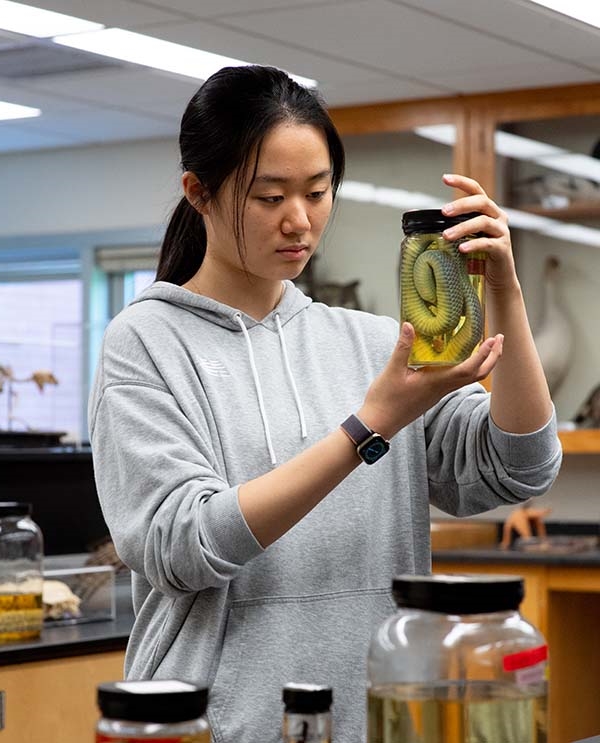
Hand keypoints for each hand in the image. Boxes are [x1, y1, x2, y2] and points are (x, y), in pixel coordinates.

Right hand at [358, 322, 503, 438]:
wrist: (379, 423)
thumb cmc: (385, 400)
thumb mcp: (392, 371)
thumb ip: (403, 347)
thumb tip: (409, 325)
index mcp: (436, 382)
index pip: (468, 369)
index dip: (483, 354)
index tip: (493, 339)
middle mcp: (442, 388)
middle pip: (477, 375)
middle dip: (492, 358)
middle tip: (499, 339)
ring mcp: (439, 392)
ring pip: (469, 378)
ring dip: (482, 362)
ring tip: (486, 345)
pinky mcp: (434, 394)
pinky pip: (457, 379)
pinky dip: (467, 366)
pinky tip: (460, 356)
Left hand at [440, 173, 516, 293]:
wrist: (496, 277)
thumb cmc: (476, 255)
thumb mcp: (462, 237)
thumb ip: (446, 225)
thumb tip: (413, 215)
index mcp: (487, 210)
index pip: (476, 190)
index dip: (462, 182)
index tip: (444, 178)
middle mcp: (497, 217)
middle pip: (482, 202)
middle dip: (461, 205)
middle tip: (444, 212)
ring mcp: (502, 232)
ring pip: (483, 222)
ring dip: (462, 228)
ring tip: (446, 236)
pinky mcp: (503, 249)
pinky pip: (488, 243)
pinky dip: (473, 245)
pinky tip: (461, 249)